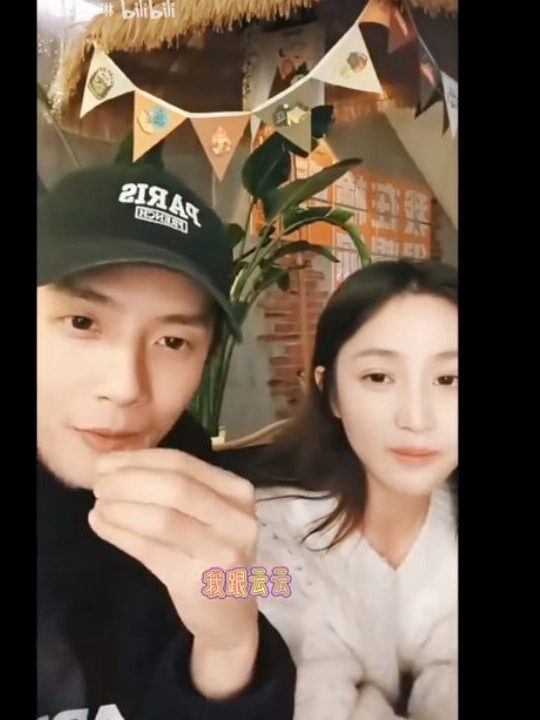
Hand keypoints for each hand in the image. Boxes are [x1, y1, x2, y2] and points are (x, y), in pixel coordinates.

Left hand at [89, 448, 259, 697]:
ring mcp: (222, 550)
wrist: (230, 616)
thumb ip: (174, 488)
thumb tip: (116, 466)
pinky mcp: (198, 580)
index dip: (139, 460)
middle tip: (99, 487)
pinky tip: (101, 525)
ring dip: (121, 509)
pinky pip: (150, 550)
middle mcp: (236, 517)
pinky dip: (120, 534)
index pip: (182, 463)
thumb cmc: (212, 554)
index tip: (106, 463)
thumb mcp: (208, 514)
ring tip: (98, 507)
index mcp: (237, 491)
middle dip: (128, 482)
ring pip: (161, 519)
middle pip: (174, 487)